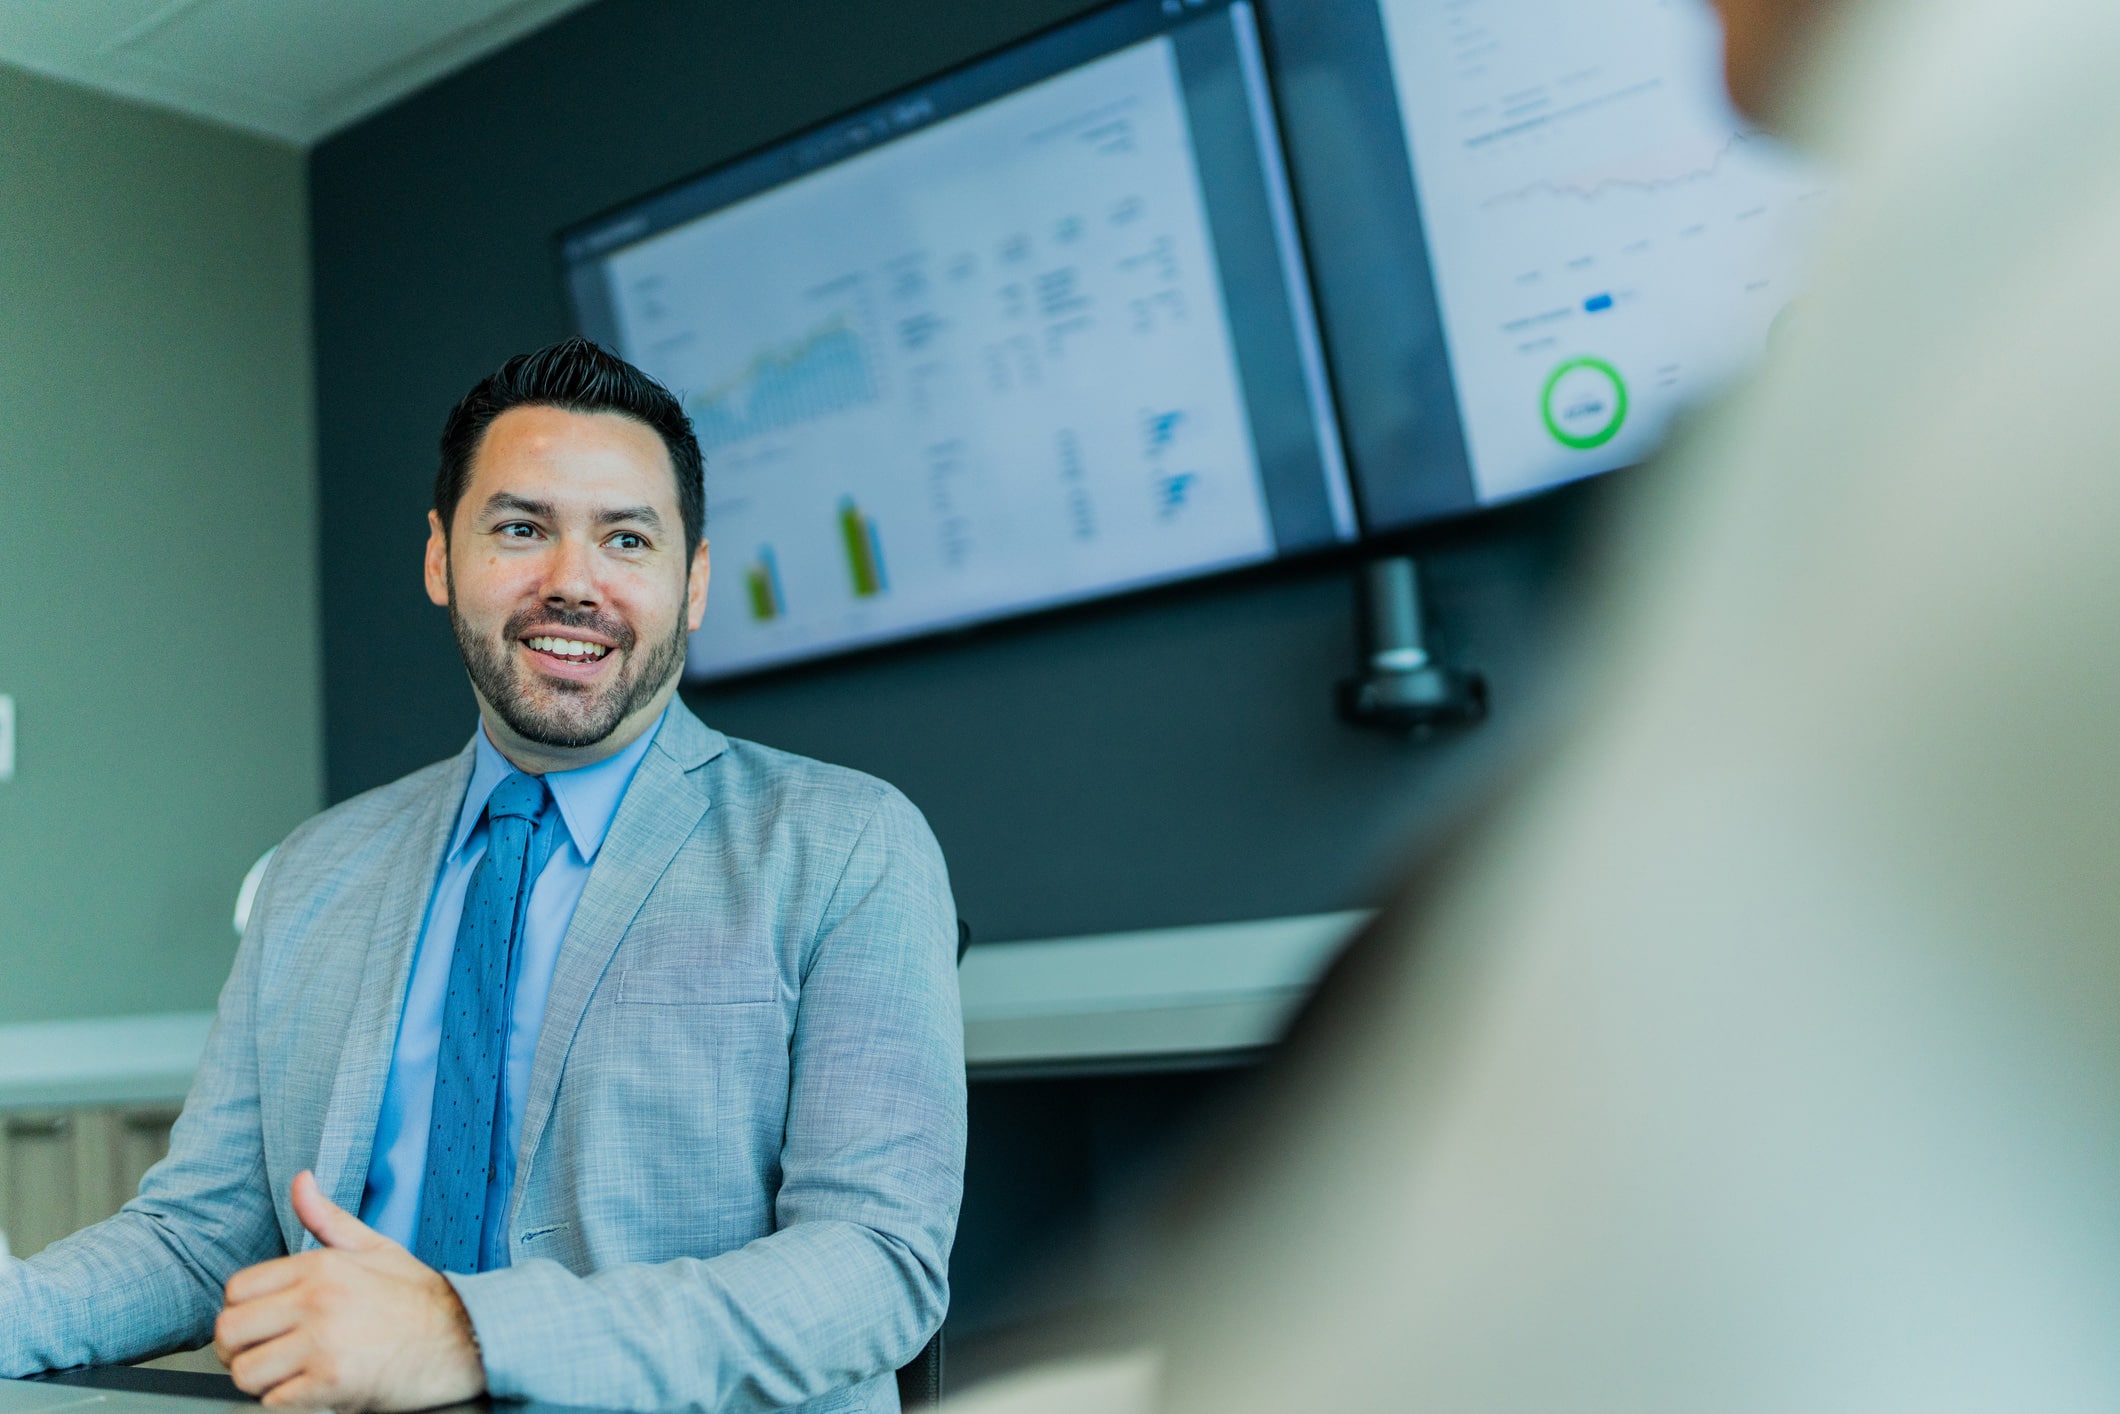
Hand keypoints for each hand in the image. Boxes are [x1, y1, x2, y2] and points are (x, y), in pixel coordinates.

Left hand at [214, 1171, 486, 1410]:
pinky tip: (312, 1389)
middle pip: (230, 1331)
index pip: (237, 1289)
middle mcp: (316, 1301)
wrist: (465, 1336)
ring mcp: (322, 1343)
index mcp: (320, 1266)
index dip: (242, 1310)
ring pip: (246, 1372)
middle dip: (239, 1349)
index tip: (261, 1323)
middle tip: (264, 1354)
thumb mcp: (375, 1247)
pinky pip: (274, 1402)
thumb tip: (301, 1182)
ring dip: (262, 1380)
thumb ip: (328, 1218)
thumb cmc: (418, 1297)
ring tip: (288, 1374)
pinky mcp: (332, 1383)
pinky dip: (288, 1401)